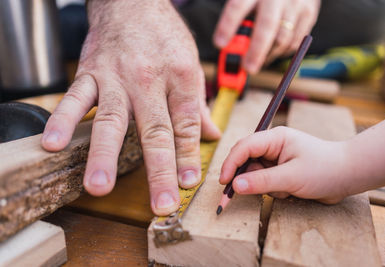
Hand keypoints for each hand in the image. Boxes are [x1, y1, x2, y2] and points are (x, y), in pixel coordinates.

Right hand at [41, 0, 219, 215]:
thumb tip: (213, 135)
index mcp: (180, 78)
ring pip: (112, 120)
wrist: (132, 2)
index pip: (186, 126)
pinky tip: (53, 144)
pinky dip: (63, 120)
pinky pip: (75, 98)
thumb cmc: (164, 36)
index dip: (188, 157)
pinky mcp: (90, 72)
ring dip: (104, 155)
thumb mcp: (190, 65)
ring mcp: (117, 77)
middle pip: (155, 131)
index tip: (187, 184)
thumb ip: (198, 105)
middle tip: (160, 204)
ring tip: (99, 185)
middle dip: (158, 170)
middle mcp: (149, 80)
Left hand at [213, 0, 319, 72]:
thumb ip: (239, 18)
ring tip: (257, 61)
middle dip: (256, 51)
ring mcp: (296, 4)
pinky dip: (283, 52)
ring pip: (283, 39)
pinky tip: (274, 51)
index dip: (228, 26)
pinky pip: (295, 42)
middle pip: (267, 26)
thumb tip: (228, 47)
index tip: (219, 44)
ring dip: (268, 55)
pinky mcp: (309, 13)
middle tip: (247, 68)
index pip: (237, 7)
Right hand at [219, 127, 350, 203]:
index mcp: (274, 138)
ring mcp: (276, 159)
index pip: (244, 147)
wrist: (348, 176)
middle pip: (245, 161)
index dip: (231, 163)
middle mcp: (272, 146)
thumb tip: (235, 186)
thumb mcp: (292, 177)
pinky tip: (290, 192)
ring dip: (265, 187)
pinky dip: (273, 191)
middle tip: (234, 196)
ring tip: (285, 191)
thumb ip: (262, 181)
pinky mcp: (280, 171)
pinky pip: (265, 183)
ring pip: (255, 175)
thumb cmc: (325, 169)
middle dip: (245, 179)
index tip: (224, 182)